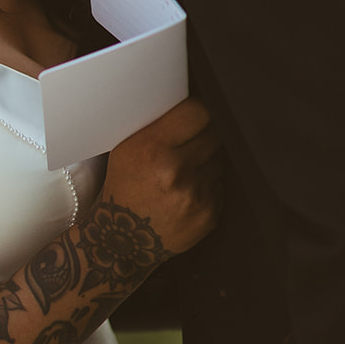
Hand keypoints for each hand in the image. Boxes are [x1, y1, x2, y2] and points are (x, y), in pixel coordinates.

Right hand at [99, 97, 220, 256]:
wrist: (124, 240)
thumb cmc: (125, 187)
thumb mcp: (126, 148)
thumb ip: (158, 125)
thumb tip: (193, 103)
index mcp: (150, 147)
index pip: (198, 112)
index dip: (197, 114)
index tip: (192, 119)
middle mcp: (174, 170)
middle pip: (214, 133)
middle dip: (203, 137)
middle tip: (188, 146)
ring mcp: (195, 194)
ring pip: (219, 159)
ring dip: (206, 162)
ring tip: (182, 174)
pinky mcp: (209, 214)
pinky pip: (220, 184)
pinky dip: (208, 186)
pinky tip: (187, 193)